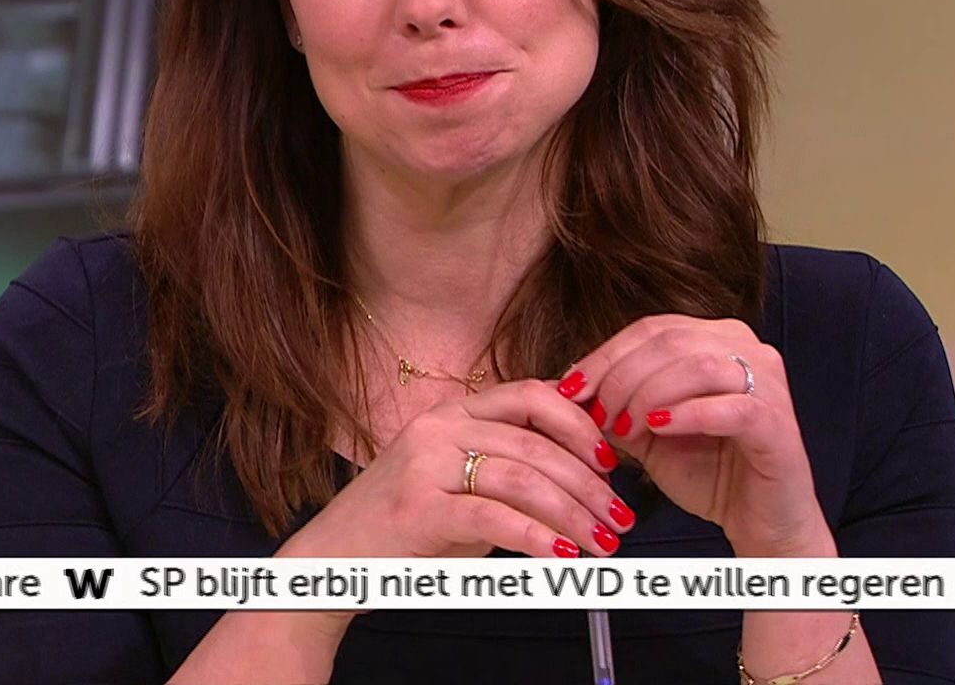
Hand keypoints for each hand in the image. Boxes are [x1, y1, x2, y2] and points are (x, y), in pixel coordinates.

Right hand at [280, 380, 634, 589]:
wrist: (334, 560)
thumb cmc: (404, 527)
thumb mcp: (457, 482)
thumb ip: (506, 467)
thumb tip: (583, 475)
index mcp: (450, 413)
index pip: (529, 395)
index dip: (578, 424)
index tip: (610, 461)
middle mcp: (437, 427)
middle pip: (534, 443)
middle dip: (588, 484)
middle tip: (620, 519)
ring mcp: (424, 465)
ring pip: (522, 478)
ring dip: (573, 514)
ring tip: (602, 545)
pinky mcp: (418, 508)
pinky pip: (495, 517)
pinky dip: (538, 537)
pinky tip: (563, 556)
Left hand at [558, 316, 830, 556]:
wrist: (758, 524)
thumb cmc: (708, 472)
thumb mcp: (648, 432)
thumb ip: (614, 404)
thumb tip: (564, 386)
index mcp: (718, 339)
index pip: (651, 329)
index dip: (605, 356)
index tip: (569, 389)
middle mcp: (748, 349)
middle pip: (670, 340)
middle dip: (621, 376)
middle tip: (596, 413)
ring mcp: (770, 384)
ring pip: (699, 365)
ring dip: (648, 394)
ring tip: (623, 428)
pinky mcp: (779, 424)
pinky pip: (733, 406)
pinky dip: (687, 414)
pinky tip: (657, 429)